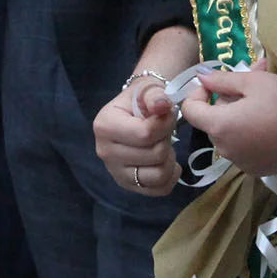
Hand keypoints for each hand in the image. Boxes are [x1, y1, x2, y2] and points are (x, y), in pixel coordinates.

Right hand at [93, 75, 181, 197]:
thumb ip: (155, 95)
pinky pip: (161, 189)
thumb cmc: (141, 99)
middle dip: (167, 139)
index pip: (145, 134)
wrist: (136, 110)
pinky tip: (167, 159)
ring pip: (159, 175)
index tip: (168, 113)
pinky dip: (171, 175)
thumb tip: (162, 106)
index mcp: (104, 126)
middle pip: (154, 155)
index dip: (166, 123)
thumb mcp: (147, 88)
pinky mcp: (129, 186)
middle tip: (165, 129)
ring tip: (164, 144)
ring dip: (169, 158)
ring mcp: (116, 173)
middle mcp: (105, 152)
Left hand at [179, 69, 276, 177]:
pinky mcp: (260, 170)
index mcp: (220, 127)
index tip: (218, 84)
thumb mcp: (255, 82)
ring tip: (265, 99)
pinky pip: (244, 148)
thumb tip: (200, 78)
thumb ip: (222, 80)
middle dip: (225, 102)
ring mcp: (243, 164)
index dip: (199, 93)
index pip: (189, 110)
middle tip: (251, 84)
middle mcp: (226, 151)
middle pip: (212, 122)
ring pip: (229, 135)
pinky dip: (250, 134)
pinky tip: (273, 121)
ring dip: (239, 116)